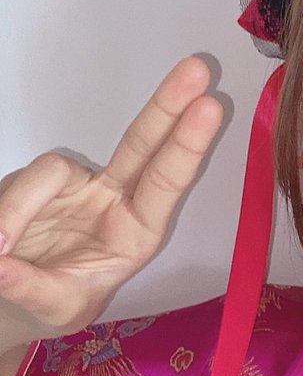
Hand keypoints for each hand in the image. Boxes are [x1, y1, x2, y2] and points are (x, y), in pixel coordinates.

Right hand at [0, 57, 222, 341]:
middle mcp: (113, 199)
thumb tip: (0, 264)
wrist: (14, 301)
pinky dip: (5, 213)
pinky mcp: (32, 183)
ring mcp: (73, 186)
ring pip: (50, 171)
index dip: (187, 145)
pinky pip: (17, 187)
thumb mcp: (55, 309)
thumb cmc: (53, 305)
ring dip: (20, 208)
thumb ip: (33, 288)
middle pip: (141, 143)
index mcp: (138, 231)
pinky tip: (0, 245)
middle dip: (167, 105)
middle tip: (197, 67)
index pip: (166, 182)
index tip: (209, 106)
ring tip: (3, 250)